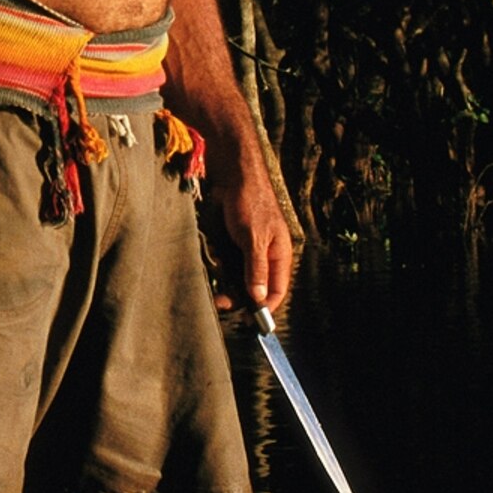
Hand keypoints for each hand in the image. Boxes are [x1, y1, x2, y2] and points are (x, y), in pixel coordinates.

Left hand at [206, 138, 293, 317]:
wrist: (233, 172)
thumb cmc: (249, 201)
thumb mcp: (253, 237)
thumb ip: (255, 268)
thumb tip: (257, 298)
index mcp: (279, 254)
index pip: (277, 290)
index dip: (265, 307)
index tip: (250, 320)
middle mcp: (267, 253)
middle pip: (256, 286)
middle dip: (240, 296)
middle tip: (220, 303)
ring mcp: (250, 247)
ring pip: (240, 275)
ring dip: (228, 282)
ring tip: (213, 287)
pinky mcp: (235, 240)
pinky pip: (229, 261)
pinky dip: (221, 267)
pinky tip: (212, 265)